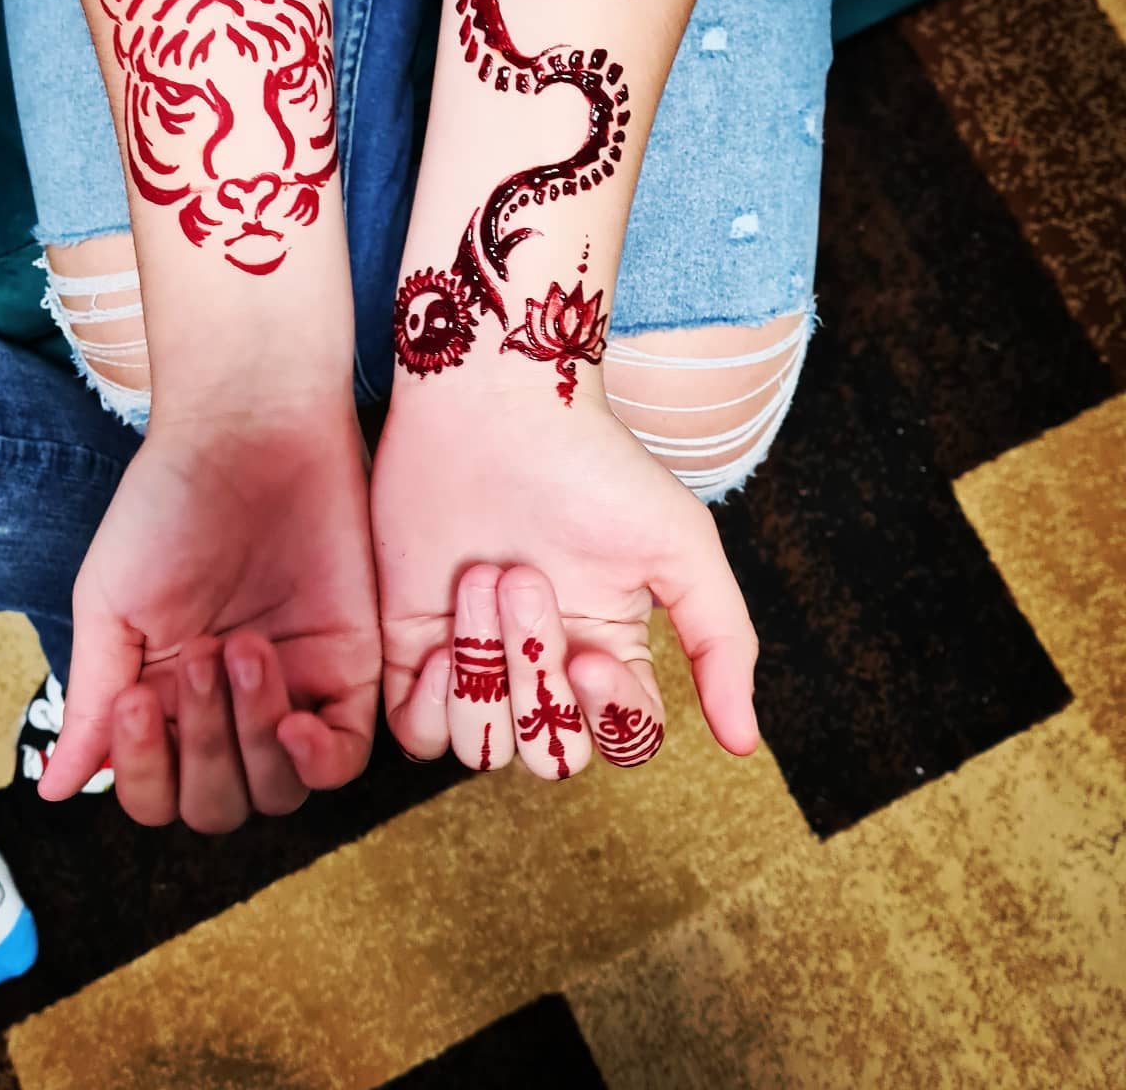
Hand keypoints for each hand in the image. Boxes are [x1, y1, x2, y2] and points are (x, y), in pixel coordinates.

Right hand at [40, 393, 380, 829]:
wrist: (250, 433)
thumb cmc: (168, 503)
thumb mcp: (112, 602)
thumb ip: (92, 698)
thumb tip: (55, 788)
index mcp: (163, 697)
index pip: (154, 794)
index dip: (145, 771)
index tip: (140, 701)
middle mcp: (227, 707)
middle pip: (217, 806)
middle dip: (203, 749)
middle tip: (199, 657)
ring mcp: (292, 690)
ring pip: (276, 791)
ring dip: (251, 735)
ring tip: (243, 646)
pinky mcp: (348, 668)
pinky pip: (341, 760)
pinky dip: (313, 760)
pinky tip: (294, 721)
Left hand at [372, 383, 757, 777]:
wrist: (491, 403)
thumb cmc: (593, 462)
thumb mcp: (679, 545)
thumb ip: (721, 642)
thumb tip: (744, 744)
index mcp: (608, 647)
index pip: (623, 739)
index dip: (609, 717)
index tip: (588, 653)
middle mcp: (542, 663)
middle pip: (549, 753)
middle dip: (536, 678)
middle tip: (523, 576)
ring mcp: (475, 657)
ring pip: (481, 748)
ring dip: (484, 673)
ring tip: (481, 579)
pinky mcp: (411, 644)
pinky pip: (417, 735)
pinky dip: (430, 707)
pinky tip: (439, 642)